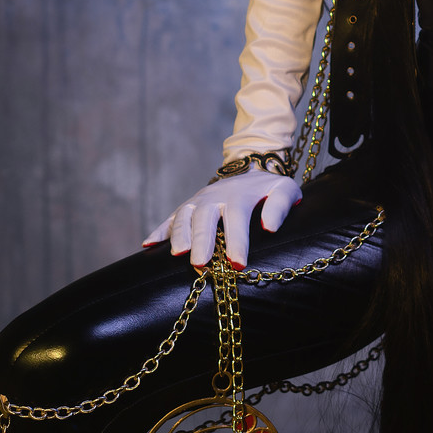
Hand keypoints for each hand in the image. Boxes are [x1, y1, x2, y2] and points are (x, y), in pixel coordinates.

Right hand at [143, 170, 301, 269]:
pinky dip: (159, 229)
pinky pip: (170, 217)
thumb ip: (280, 206)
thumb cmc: (269, 188)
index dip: (236, 243)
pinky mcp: (188, 206)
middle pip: (205, 218)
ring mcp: (198, 200)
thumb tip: (270, 228)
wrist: (251, 168)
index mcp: (239, 195)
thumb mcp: (284, 189)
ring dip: (179, 234)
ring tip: (177, 254)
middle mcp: (215, 196)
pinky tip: (148, 244)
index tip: (237, 264)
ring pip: (185, 215)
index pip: (236, 219)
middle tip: (200, 263)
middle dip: (202, 241)